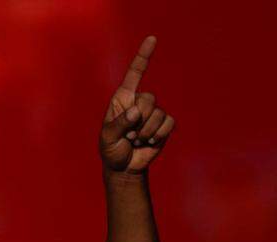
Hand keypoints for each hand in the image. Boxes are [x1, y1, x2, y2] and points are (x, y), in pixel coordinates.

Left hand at [99, 35, 175, 174]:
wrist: (124, 167)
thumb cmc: (111, 150)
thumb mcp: (108, 138)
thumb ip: (120, 124)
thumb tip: (137, 112)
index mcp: (122, 98)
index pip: (135, 73)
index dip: (143, 56)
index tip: (152, 38)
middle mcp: (138, 102)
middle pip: (148, 99)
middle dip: (139, 121)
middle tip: (128, 136)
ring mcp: (153, 113)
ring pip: (158, 113)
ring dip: (146, 132)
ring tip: (136, 141)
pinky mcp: (163, 125)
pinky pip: (169, 123)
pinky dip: (159, 135)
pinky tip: (149, 143)